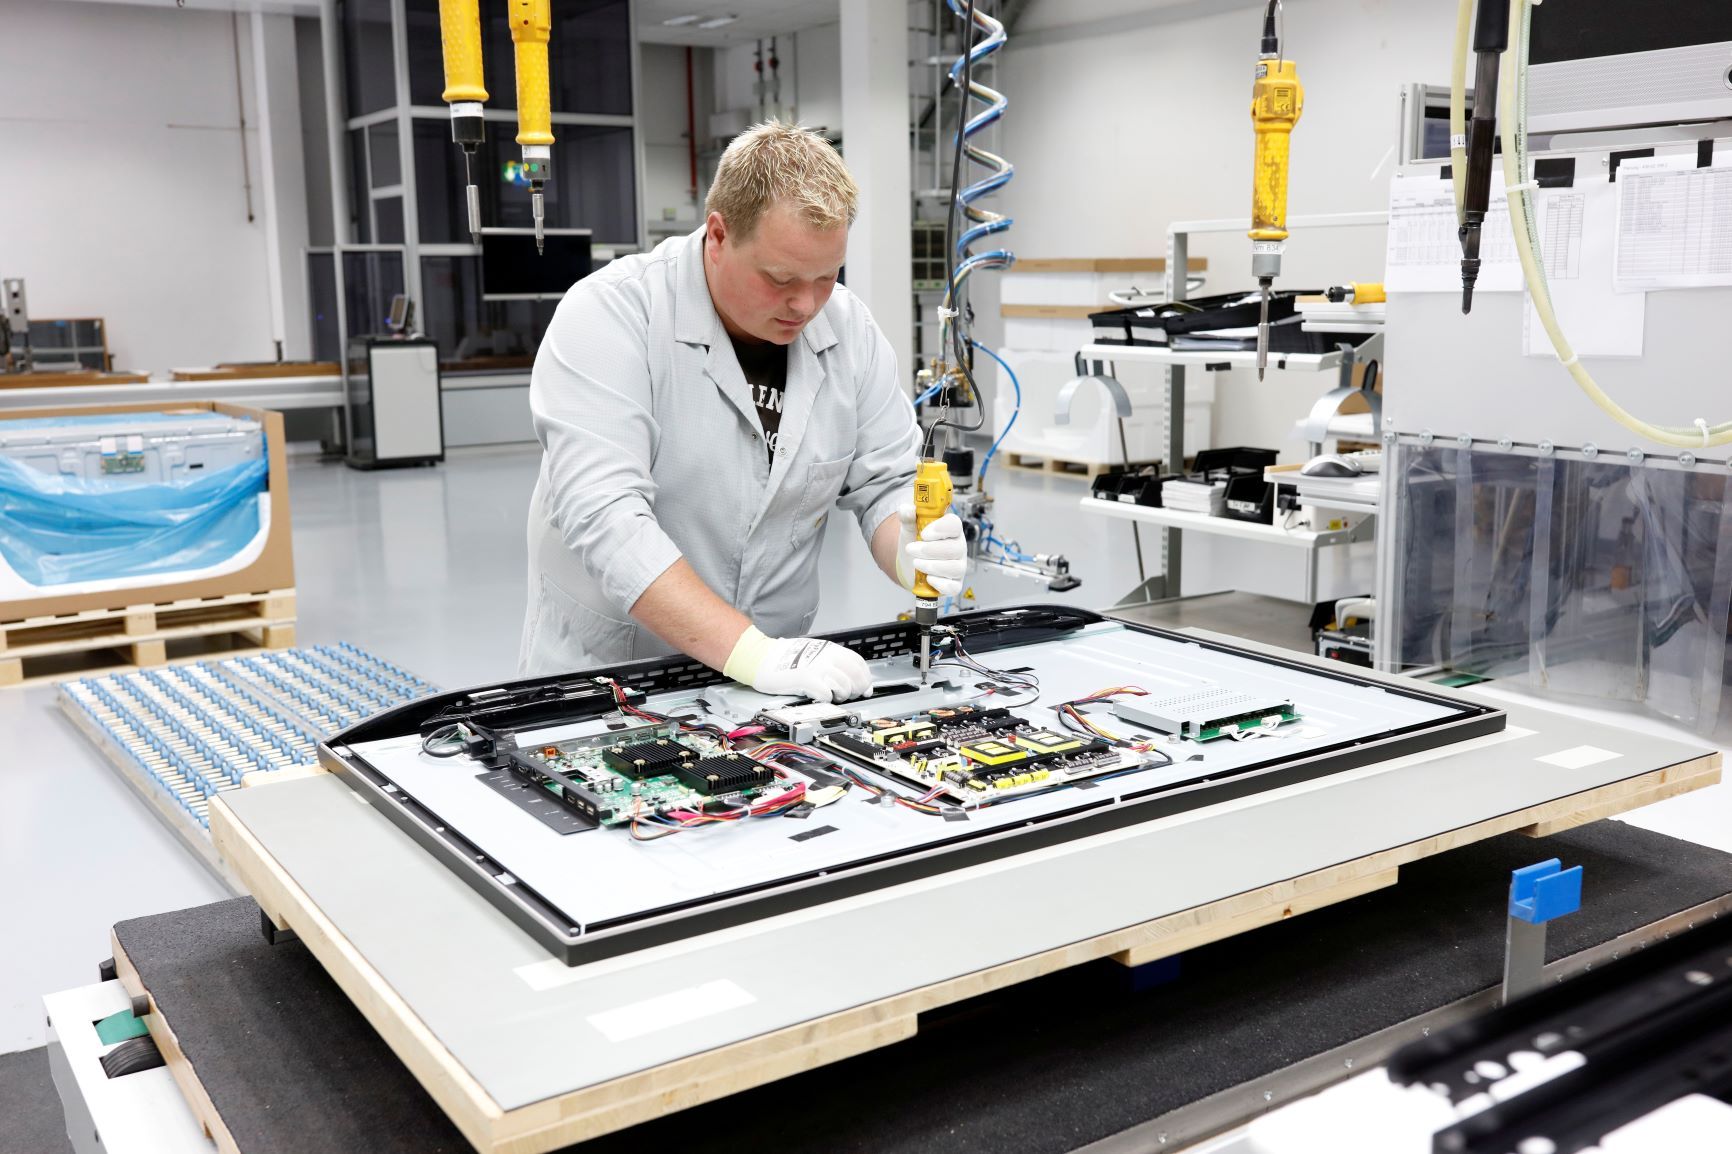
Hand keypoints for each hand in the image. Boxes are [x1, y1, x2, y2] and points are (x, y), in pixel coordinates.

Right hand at [723, 626, 873, 702]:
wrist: (761, 657)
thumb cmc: (783, 657)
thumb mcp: (812, 652)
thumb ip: (830, 661)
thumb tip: (848, 677)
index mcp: (829, 648)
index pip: (857, 662)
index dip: (865, 677)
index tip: (866, 688)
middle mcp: (826, 656)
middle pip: (855, 676)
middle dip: (857, 690)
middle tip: (851, 695)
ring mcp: (817, 667)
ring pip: (844, 687)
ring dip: (841, 695)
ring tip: (832, 696)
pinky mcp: (807, 679)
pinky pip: (826, 694)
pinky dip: (826, 699)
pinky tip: (819, 696)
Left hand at [896, 502, 966, 596]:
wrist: (910, 564)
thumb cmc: (916, 544)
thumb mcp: (909, 528)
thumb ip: (907, 517)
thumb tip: (906, 508)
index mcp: (950, 530)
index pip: (955, 524)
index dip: (940, 528)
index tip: (924, 534)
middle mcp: (958, 547)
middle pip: (955, 548)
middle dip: (929, 550)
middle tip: (912, 549)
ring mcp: (958, 566)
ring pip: (955, 568)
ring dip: (932, 566)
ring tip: (916, 563)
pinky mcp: (954, 583)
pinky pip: (953, 587)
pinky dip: (939, 584)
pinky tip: (928, 578)